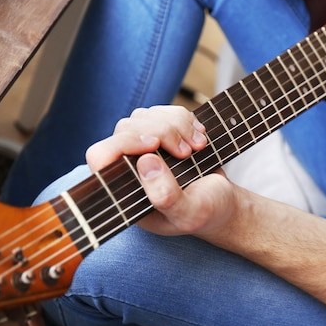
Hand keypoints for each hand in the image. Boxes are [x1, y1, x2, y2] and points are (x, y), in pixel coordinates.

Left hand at [85, 105, 237, 238]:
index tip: (155, 146)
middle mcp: (128, 167)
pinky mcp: (160, 135)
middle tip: (188, 152)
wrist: (224, 202)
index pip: (101, 156)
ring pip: (144, 116)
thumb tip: (145, 162)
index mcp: (126, 191)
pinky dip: (185, 119)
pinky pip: (163, 112)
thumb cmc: (205, 213)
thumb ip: (166, 196)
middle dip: (162, 132)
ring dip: (176, 125)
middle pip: (126, 129)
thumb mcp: (189, 213)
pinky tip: (200, 137)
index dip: (123, 143)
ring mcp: (143, 149)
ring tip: (199, 146)